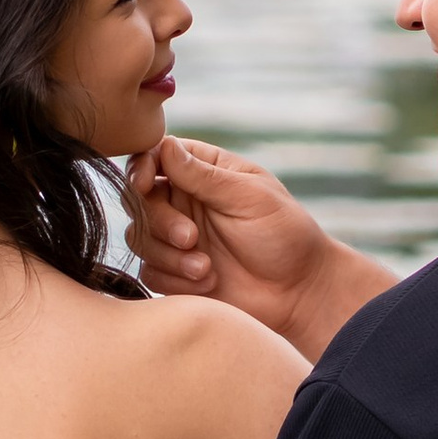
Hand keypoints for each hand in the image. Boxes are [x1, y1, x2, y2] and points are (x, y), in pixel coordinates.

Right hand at [124, 137, 390, 356]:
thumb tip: (165, 146)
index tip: (144, 184)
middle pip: (139, 199)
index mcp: (203, 172)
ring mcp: (176, 238)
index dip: (141, 168)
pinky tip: (208, 285)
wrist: (298, 292)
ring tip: (207, 269)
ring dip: (169, 256)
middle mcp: (184, 201)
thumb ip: (204, 176)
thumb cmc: (284, 234)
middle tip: (191, 238)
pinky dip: (175, 280)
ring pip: (140, 238)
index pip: (155, 157)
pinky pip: (149, 272)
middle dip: (160, 220)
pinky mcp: (174, 273)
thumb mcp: (249, 197)